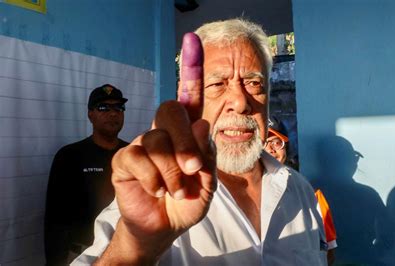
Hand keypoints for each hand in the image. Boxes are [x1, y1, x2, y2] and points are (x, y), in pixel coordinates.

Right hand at [101, 33, 216, 262]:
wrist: (166, 227)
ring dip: (173, 171)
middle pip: (170, 109)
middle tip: (194, 167)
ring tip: (178, 191)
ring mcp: (143, 144)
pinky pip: (138, 158)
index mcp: (187, 133)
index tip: (193, 41)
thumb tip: (201, 121)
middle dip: (185, 139)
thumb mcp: (208, 180)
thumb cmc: (188, 200)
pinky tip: (158, 190)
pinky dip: (153, 178)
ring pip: (157, 140)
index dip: (191, 70)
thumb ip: (207, 153)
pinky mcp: (125, 160)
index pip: (189, 98)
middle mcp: (164, 132)